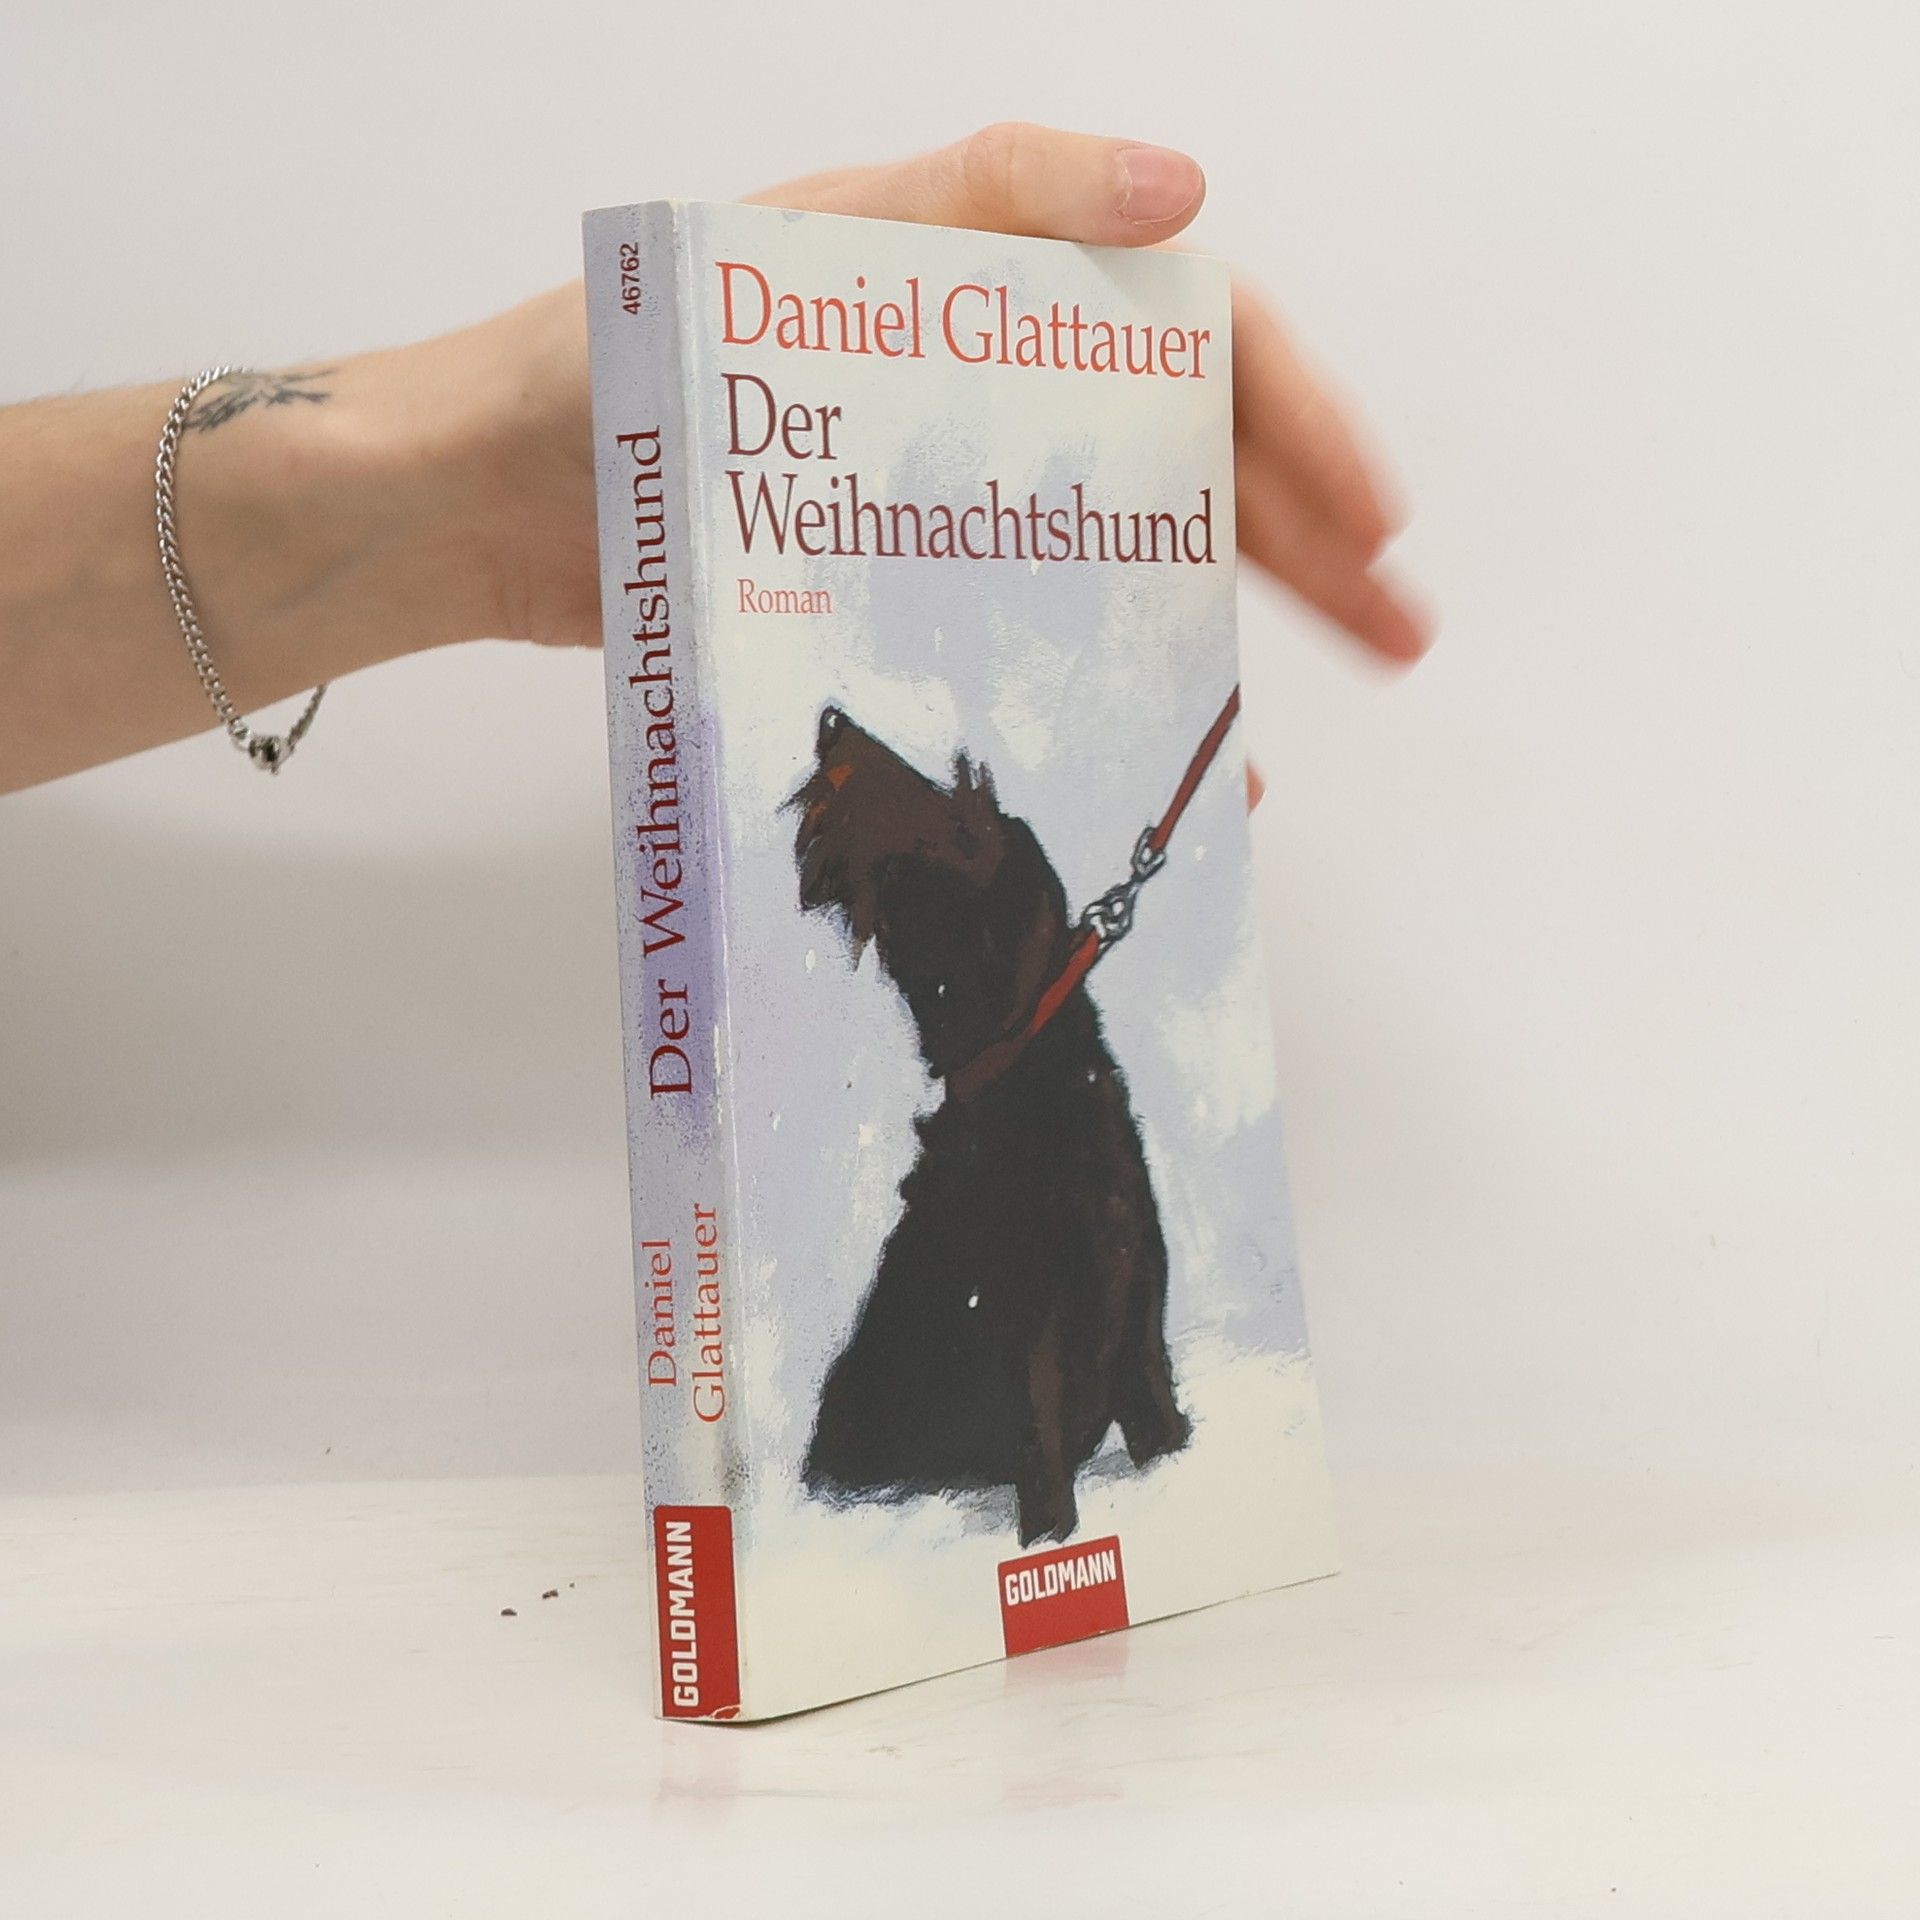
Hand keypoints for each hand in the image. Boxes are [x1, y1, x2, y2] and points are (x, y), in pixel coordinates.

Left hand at [470, 122, 1430, 669]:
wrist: (476, 504)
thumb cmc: (613, 366)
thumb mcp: (800, 245)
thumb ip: (985, 197)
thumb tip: (1183, 186)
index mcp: (988, 290)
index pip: (1196, 337)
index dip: (1305, 419)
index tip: (1374, 516)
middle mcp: (983, 393)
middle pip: (1187, 456)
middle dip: (1308, 540)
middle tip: (1402, 631)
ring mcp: (945, 501)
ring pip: (1124, 557)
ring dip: (1226, 630)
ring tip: (1296, 720)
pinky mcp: (894, 593)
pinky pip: (1033, 635)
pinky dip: (1100, 689)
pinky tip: (1154, 753)